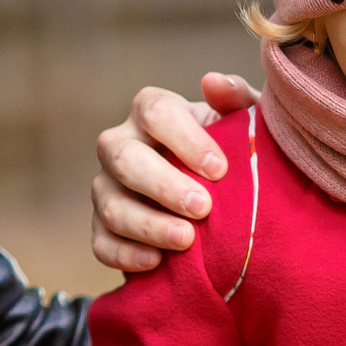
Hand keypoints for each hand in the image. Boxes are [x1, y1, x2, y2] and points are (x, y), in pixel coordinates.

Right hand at [89, 73, 260, 272]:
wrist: (219, 204)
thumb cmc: (231, 153)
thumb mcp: (244, 126)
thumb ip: (238, 101)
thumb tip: (213, 82)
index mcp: (151, 112)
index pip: (155, 112)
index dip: (185, 140)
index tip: (220, 170)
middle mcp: (120, 144)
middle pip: (125, 158)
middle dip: (163, 185)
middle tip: (203, 208)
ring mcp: (106, 187)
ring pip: (111, 204)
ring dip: (148, 224)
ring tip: (186, 240)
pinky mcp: (102, 228)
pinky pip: (101, 243)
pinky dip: (126, 255)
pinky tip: (155, 262)